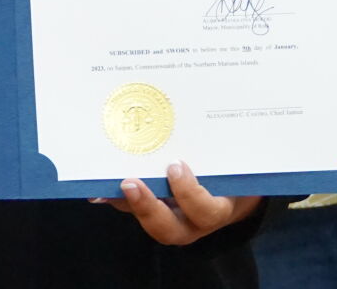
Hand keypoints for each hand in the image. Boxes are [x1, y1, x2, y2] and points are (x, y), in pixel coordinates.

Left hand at [98, 161, 260, 244]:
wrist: (235, 192)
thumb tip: (234, 107)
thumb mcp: (238, 162)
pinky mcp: (153, 209)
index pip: (205, 211)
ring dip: (125, 202)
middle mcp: (191, 222)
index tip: (176, 166)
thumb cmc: (236, 171)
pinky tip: (98, 184)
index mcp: (217, 209)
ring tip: (107, 184)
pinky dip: (114, 196)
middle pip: (167, 228)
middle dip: (147, 207)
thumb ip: (231, 149)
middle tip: (130, 182)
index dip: (189, 193)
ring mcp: (170, 218)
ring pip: (145, 220)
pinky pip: (133, 208)